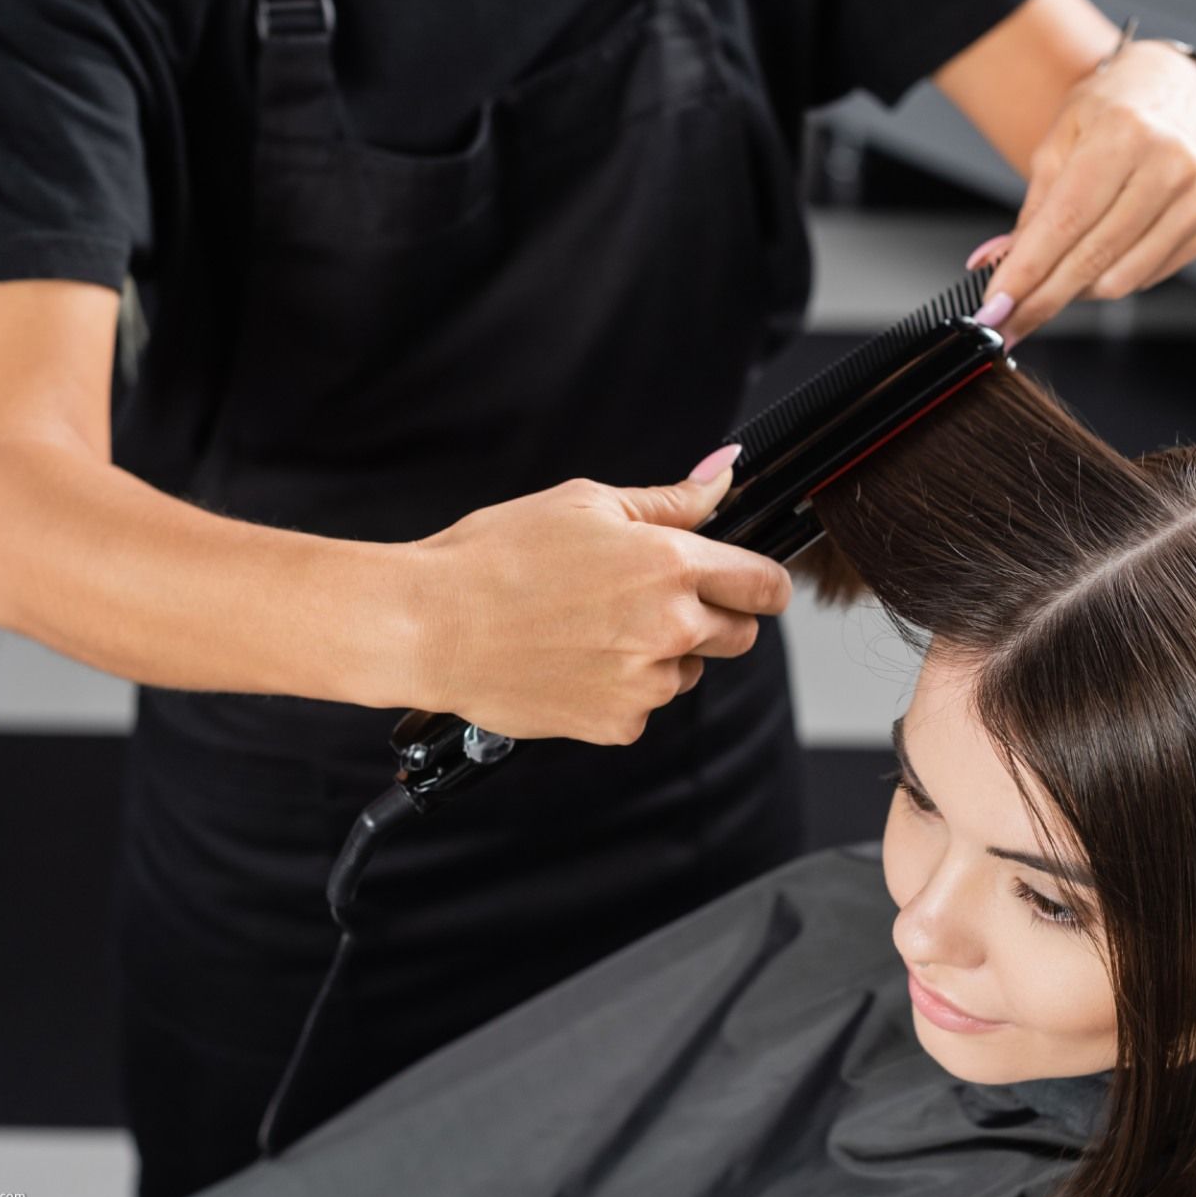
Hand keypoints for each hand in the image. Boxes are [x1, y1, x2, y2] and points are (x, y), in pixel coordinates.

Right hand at [405, 445, 791, 745]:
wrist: (430, 626)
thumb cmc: (496, 557)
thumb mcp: (586, 503)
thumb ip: (671, 499)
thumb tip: (725, 472)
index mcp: (671, 565)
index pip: (765, 584)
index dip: (763, 581)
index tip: (750, 582)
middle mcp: (670, 628)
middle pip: (741, 634)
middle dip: (713, 616)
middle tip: (651, 599)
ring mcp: (646, 684)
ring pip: (688, 672)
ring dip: (662, 655)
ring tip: (594, 628)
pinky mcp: (617, 724)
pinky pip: (644, 707)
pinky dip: (621, 689)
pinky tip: (573, 660)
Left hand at [965, 39, 1195, 348]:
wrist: (1175, 89)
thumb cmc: (1112, 111)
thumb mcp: (1058, 143)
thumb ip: (1032, 209)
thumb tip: (996, 265)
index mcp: (1125, 133)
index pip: (1067, 220)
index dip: (1028, 270)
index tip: (996, 306)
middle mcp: (1169, 164)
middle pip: (1094, 257)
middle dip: (1042, 299)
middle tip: (1007, 322)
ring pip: (1122, 279)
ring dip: (1076, 292)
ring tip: (1053, 279)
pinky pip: (1148, 277)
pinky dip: (1113, 279)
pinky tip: (1098, 261)